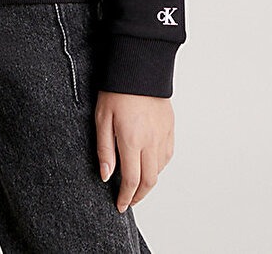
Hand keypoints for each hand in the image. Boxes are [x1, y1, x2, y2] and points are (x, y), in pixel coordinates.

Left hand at [95, 90, 173, 212]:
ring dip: (149, 181)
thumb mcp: (102, 118)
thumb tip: (106, 176)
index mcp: (132, 141)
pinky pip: (167, 155)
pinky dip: (158, 166)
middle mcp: (151, 142)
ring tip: (137, 184)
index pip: (131, 180)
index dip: (126, 197)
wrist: (139, 66)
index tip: (120, 205)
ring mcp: (163, 135)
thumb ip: (104, 150)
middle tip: (128, 200)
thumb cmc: (117, 89)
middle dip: (138, 195)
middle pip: (149, 181)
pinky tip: (149, 164)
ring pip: (160, 170)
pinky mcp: (170, 127)